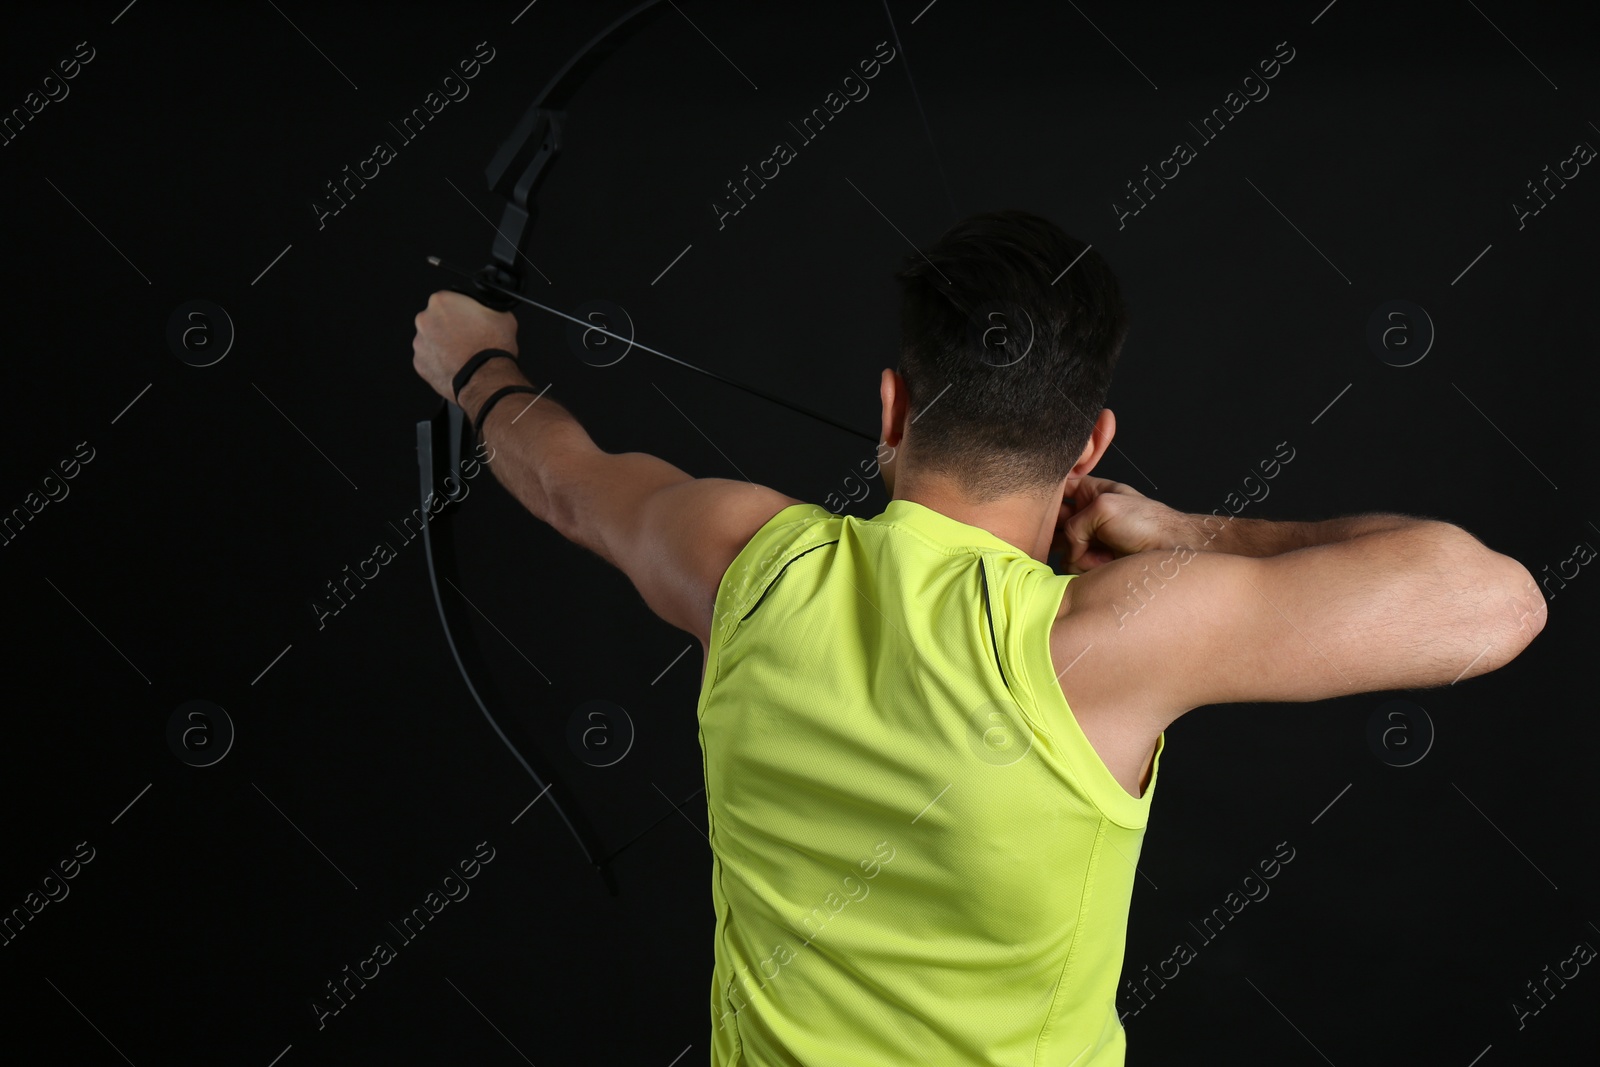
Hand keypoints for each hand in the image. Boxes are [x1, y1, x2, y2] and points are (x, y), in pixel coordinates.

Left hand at [412, 290, 519, 401]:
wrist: (487, 378)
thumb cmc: (492, 348)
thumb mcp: (502, 316)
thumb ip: (487, 308)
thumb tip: (488, 311)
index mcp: (441, 301)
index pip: (448, 300)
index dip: (461, 310)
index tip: (468, 319)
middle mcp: (425, 319)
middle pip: (435, 319)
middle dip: (449, 328)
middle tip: (467, 338)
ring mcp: (419, 343)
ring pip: (430, 340)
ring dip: (443, 345)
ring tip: (462, 354)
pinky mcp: (419, 363)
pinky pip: (428, 359)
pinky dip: (439, 362)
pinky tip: (456, 365)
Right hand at [1052, 476, 1186, 572]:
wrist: (1170, 551)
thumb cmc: (1147, 522)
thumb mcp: (1105, 509)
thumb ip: (1074, 525)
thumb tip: (1067, 550)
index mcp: (1090, 491)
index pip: (1057, 489)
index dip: (1045, 498)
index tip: (1038, 509)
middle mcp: (1086, 514)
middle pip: (1053, 521)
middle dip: (1055, 531)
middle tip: (1071, 537)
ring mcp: (1089, 538)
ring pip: (1060, 546)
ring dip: (1074, 552)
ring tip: (1097, 552)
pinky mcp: (1093, 560)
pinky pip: (1072, 564)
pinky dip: (1083, 566)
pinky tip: (1103, 562)